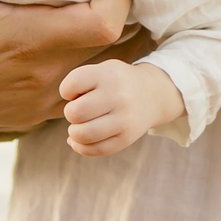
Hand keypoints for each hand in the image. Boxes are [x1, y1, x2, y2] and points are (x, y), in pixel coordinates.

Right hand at [0, 0, 145, 129]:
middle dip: (118, 20)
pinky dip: (77, 70)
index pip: (106, 23)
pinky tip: (67, 47)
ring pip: (92, 75)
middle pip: (110, 51)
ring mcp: (35, 102)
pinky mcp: (27, 116)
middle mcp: (40, 78)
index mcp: (28, 41)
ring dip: (98, 48)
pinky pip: (69, 91)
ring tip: (95, 16)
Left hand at [59, 60, 181, 155]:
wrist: (154, 94)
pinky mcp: (127, 138)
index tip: (75, 91)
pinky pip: (95, 150)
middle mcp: (119, 96)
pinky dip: (81, 147)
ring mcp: (124, 119)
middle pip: (75, 112)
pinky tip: (80, 140)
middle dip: (71, 113)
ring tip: (80, 126)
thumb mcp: (103, 71)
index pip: (72, 85)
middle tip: (80, 110)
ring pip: (83, 135)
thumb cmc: (116, 83)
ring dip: (74, 132)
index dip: (66, 91)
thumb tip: (70, 138)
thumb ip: (81, 93)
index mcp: (108, 75)